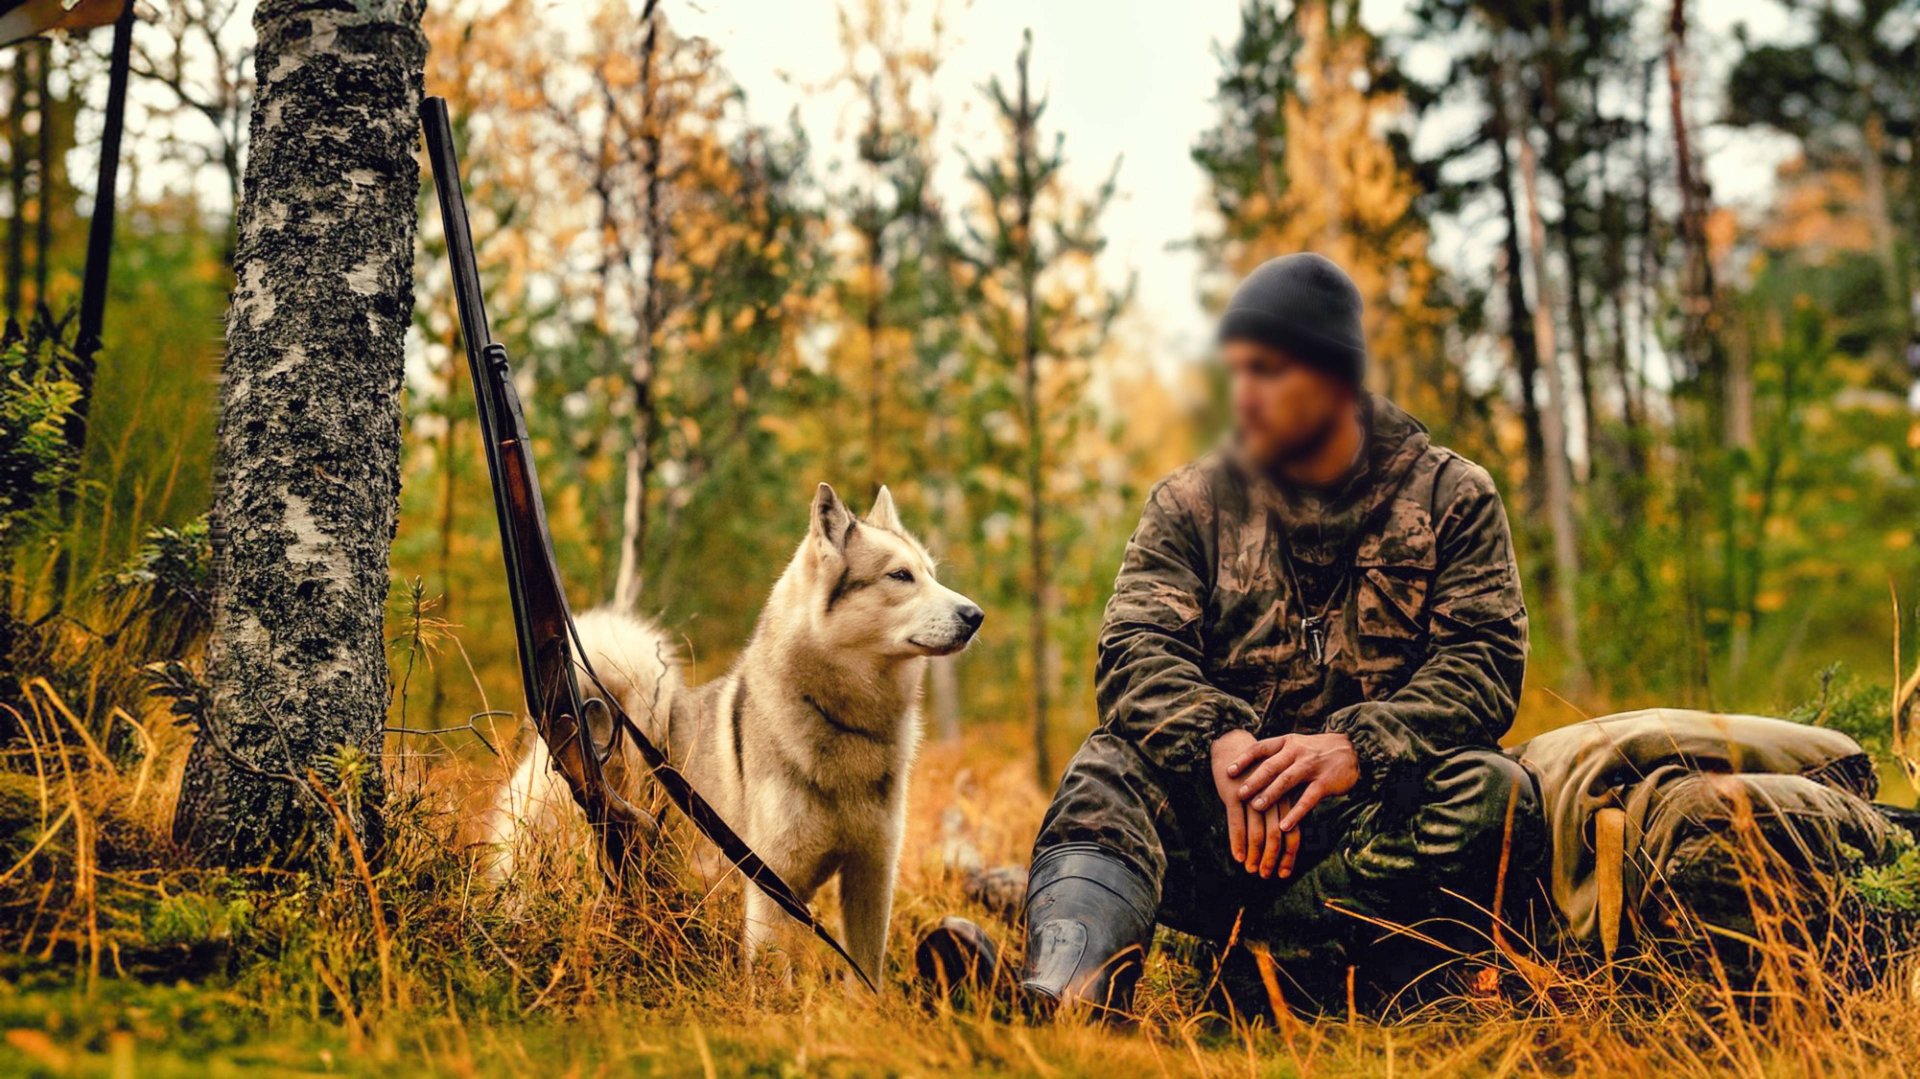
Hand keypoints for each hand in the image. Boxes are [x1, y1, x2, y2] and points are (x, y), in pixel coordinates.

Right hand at [1212, 731, 1297, 877]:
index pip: (1293, 833)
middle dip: (1272, 859)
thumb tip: (1281, 843)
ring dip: (1256, 855)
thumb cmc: (1254, 773)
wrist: (1233, 745)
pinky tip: (1238, 857)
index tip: (1283, 874)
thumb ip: (1279, 812)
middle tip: (1266, 876)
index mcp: (1286, 799)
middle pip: (1278, 836)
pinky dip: (1238, 843)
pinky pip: (1237, 823)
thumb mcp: (1272, 790)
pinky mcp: (1234, 795)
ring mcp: (1254, 797)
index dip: (1289, 856)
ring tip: (1252, 870)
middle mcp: (1273, 799)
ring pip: (1258, 832)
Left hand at [1227, 731, 1359, 840]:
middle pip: (1271, 766)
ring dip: (1270, 794)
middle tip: (1239, 794)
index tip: (1228, 771)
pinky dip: (1296, 813)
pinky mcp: (1325, 782)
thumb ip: (1275, 756)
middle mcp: (1297, 752)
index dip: (1243, 759)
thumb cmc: (1316, 751)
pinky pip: (1308, 799)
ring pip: (1287, 780)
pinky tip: (1284, 825)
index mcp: (1286, 743)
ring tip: (1256, 807)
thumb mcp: (1295, 746)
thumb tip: (1247, 770)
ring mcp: (1311, 766)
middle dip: (1254, 780)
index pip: (1260, 748)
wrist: (1352, 748)